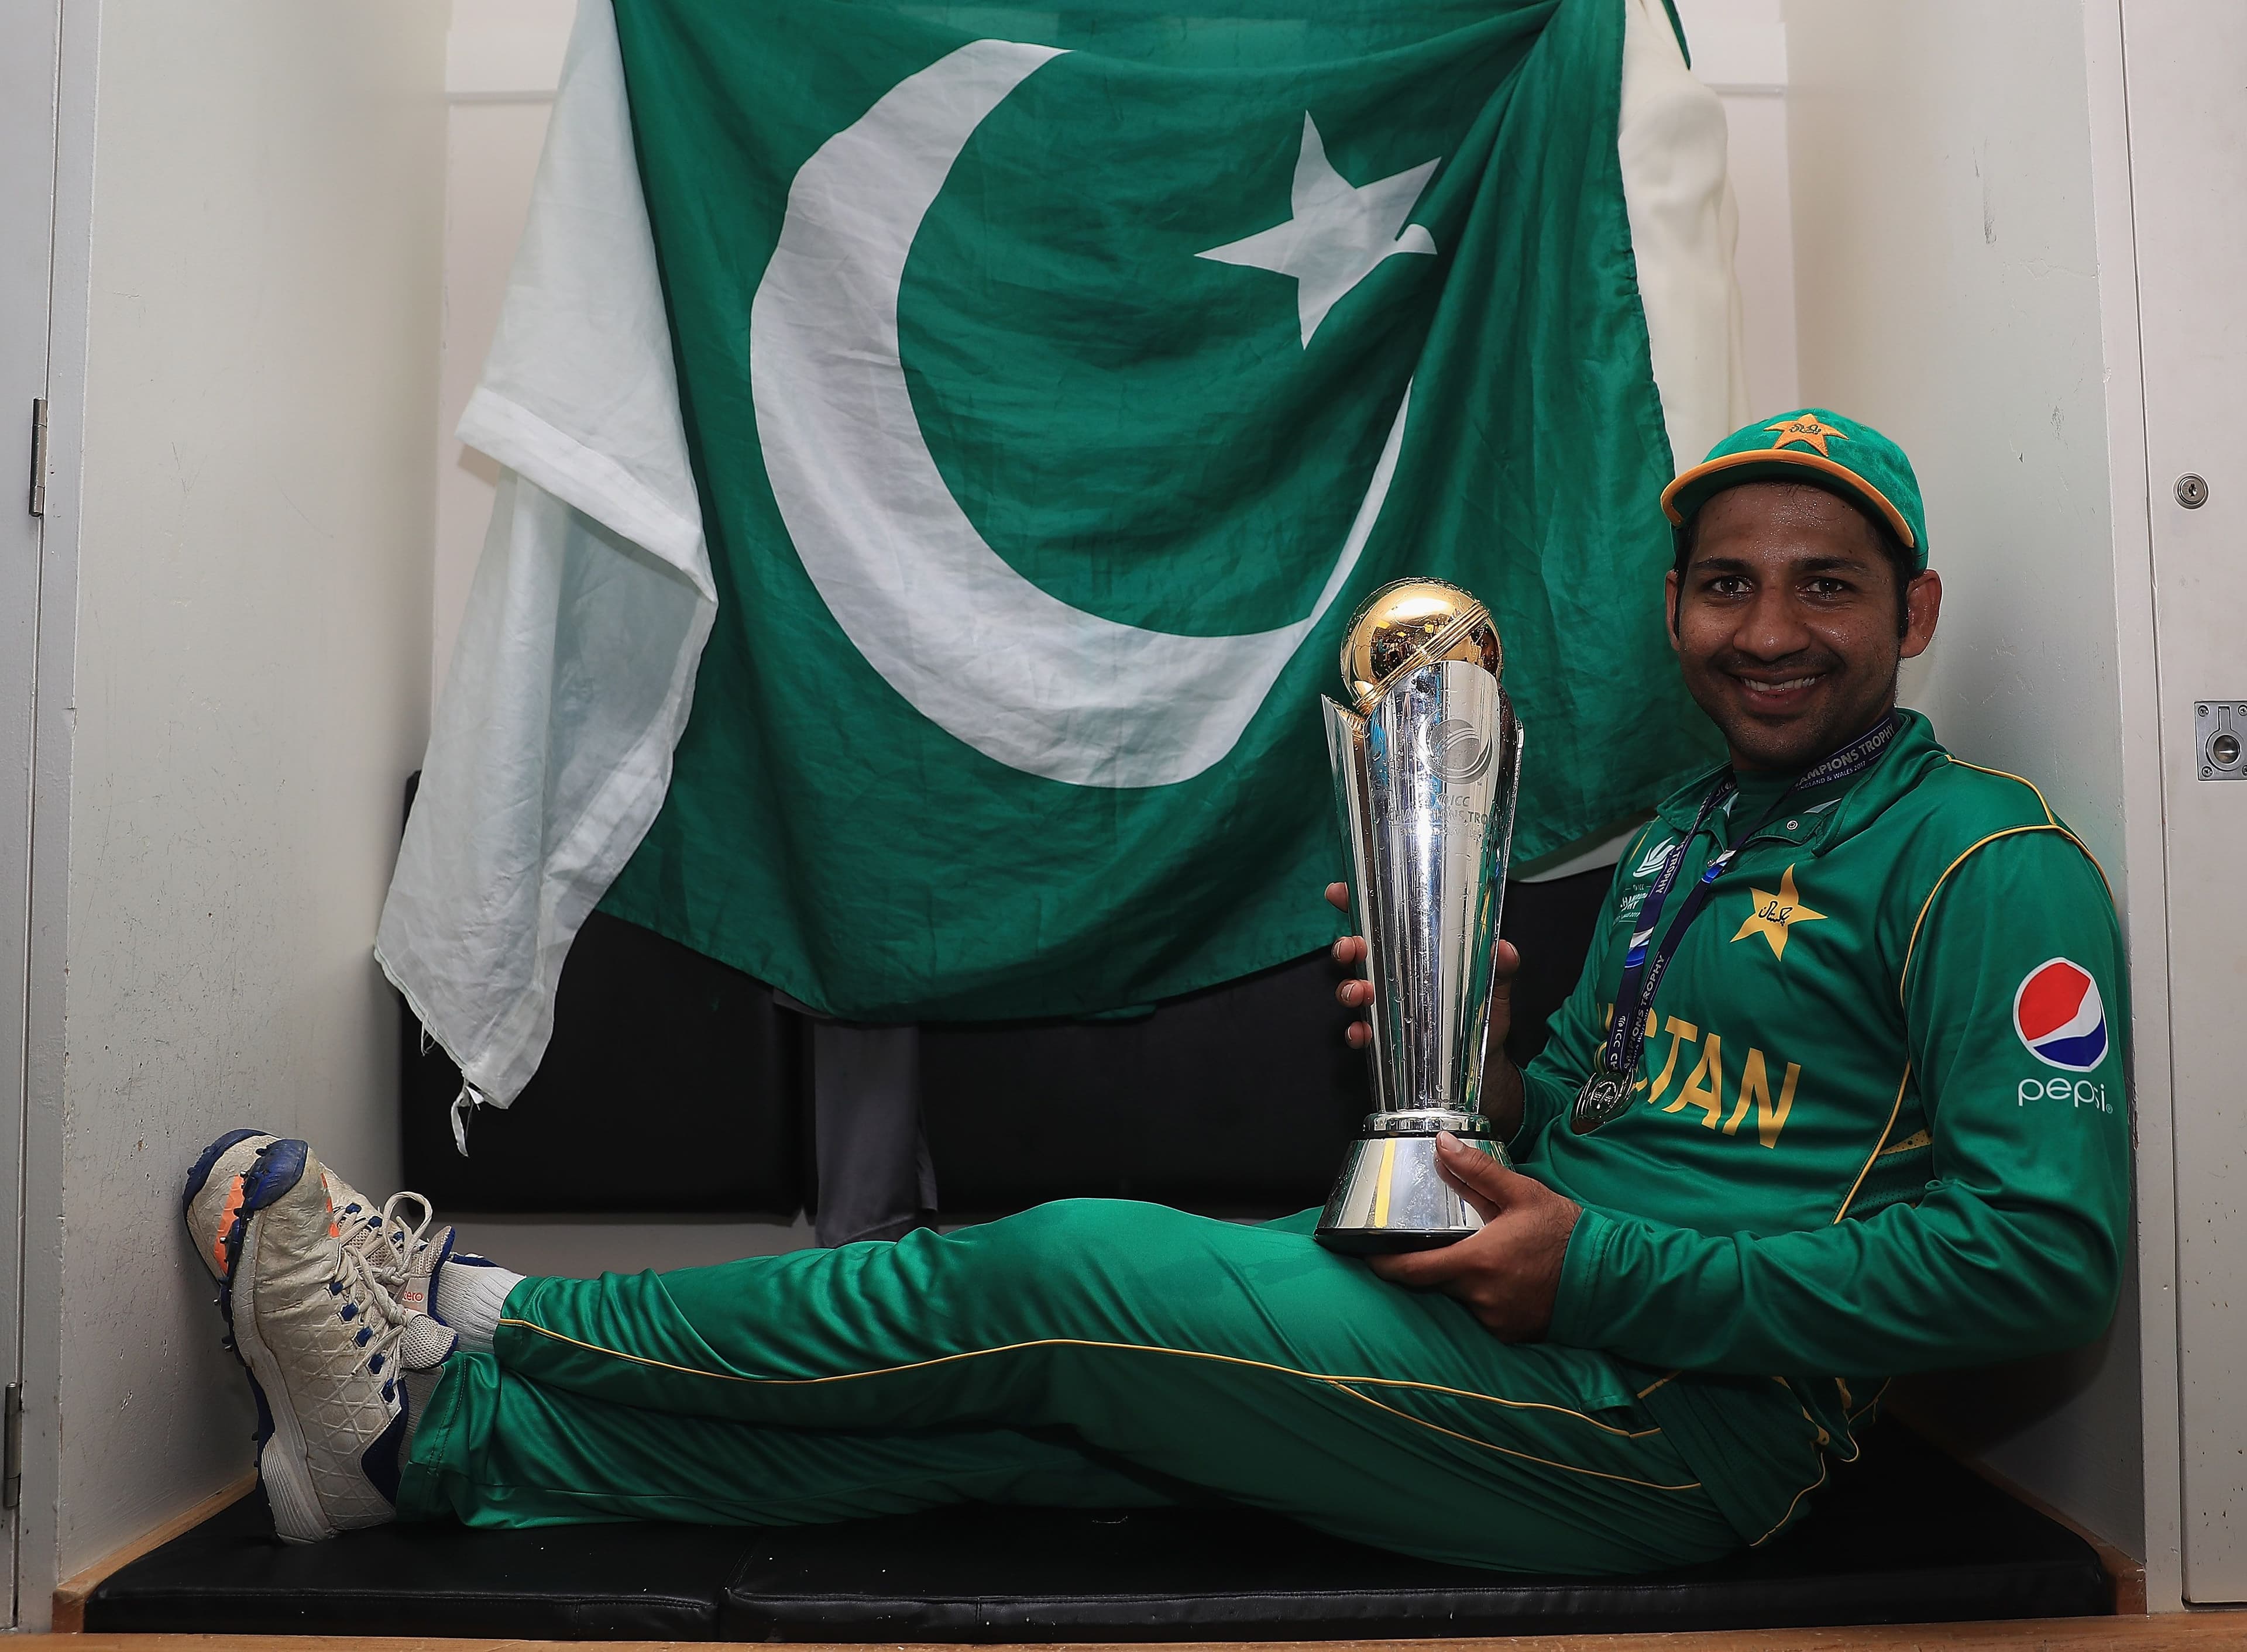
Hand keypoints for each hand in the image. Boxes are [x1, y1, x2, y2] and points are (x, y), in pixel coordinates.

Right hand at [1325, 881, 1525, 1137]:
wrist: (1485, 1063)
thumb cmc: (1484, 1015)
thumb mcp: (1495, 987)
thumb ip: (1500, 967)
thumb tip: (1506, 950)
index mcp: (1416, 952)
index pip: (1383, 922)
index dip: (1357, 903)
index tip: (1339, 892)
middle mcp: (1394, 975)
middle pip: (1358, 953)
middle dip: (1346, 946)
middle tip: (1351, 947)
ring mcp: (1386, 1005)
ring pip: (1353, 989)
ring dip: (1347, 988)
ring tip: (1359, 992)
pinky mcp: (1385, 1038)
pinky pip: (1360, 1032)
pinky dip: (1356, 1032)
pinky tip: (1362, 1033)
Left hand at [1366, 1131, 1580, 1340]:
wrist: (1610, 1277)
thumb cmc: (1565, 1232)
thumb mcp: (1522, 1194)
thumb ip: (1477, 1171)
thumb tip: (1441, 1142)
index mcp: (1476, 1263)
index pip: (1411, 1272)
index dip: (1384, 1265)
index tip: (1368, 1256)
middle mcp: (1479, 1297)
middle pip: (1434, 1284)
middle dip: (1428, 1265)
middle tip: (1430, 1243)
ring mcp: (1495, 1320)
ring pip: (1460, 1298)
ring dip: (1462, 1280)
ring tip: (1483, 1257)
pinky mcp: (1511, 1333)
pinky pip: (1483, 1314)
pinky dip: (1484, 1296)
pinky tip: (1503, 1278)